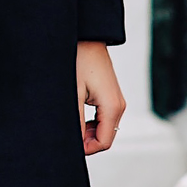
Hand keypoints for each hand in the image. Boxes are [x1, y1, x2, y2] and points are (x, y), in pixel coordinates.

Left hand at [77, 41, 124, 155]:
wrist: (86, 37)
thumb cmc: (79, 59)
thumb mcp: (73, 94)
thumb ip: (76, 121)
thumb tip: (74, 143)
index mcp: (113, 107)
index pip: (104, 143)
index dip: (86, 148)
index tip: (69, 142)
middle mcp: (119, 105)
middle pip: (105, 138)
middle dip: (86, 140)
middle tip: (67, 129)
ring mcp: (116, 101)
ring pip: (104, 129)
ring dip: (87, 131)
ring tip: (71, 118)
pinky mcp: (110, 96)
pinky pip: (103, 119)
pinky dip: (90, 122)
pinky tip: (77, 112)